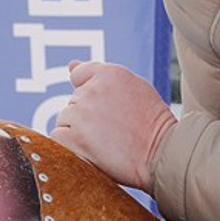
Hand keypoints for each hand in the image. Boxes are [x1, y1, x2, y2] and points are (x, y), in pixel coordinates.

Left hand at [53, 60, 175, 189]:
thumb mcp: (134, 86)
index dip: (91, 95)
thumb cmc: (151, 123)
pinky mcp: (73, 138)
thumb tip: (71, 65)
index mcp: (109, 73)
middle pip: (73, 102)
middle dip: (86, 116)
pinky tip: (90, 151)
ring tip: (105, 142)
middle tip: (113, 129)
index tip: (105, 109)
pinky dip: (69, 146)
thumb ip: (99, 74)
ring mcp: (81, 114)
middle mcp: (92, 91)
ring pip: (64, 120)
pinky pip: (57, 137)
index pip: (79, 74)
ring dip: (77, 132)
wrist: (162, 155)